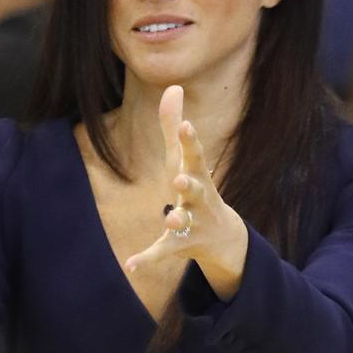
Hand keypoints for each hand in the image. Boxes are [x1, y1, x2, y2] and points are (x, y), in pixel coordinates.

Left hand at [125, 85, 247, 300]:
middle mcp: (198, 199)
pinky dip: (146, 259)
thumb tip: (173, 87)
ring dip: (177, 219)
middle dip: (190, 184)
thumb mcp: (184, 160)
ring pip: (184, 221)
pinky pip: (162, 251)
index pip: (195, 156)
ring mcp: (192, 223)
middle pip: (196, 189)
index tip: (186, 125)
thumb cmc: (197, 189)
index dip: (190, 141)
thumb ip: (175, 127)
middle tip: (181, 178)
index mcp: (197, 176)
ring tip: (169, 218)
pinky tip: (130, 265)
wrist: (222, 238)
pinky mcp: (179, 244)